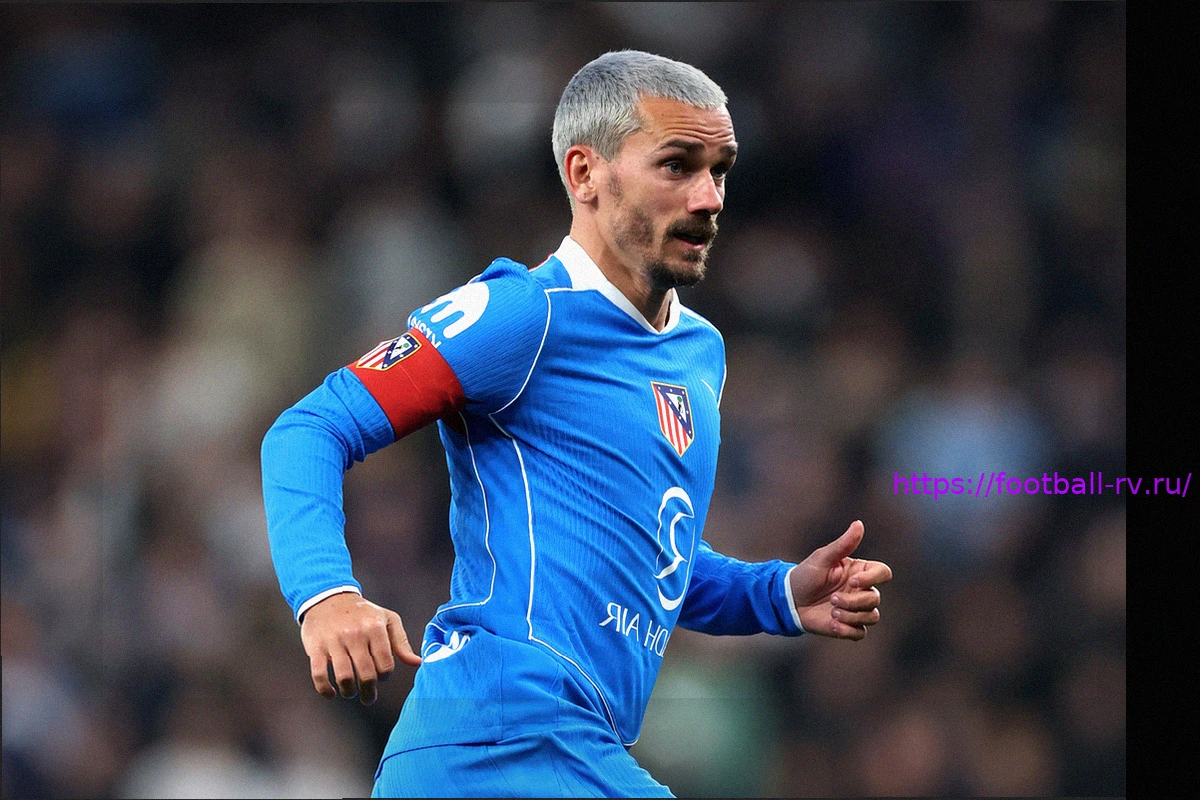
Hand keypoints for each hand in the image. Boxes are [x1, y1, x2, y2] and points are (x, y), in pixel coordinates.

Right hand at [300, 592, 421, 704]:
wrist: (328, 597)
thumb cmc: (362, 612)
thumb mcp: (387, 619)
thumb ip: (401, 642)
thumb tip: (417, 662)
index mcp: (375, 627)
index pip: (385, 664)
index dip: (384, 676)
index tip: (380, 677)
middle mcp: (355, 634)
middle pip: (366, 674)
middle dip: (369, 691)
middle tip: (368, 697)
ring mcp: (334, 641)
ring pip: (344, 677)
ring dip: (349, 692)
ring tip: (350, 693)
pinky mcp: (316, 647)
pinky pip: (319, 674)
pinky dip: (325, 689)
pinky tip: (331, 693)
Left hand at [790, 520, 892, 639]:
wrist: (788, 600)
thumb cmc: (806, 575)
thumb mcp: (822, 558)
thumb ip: (843, 544)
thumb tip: (859, 523)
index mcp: (859, 572)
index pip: (883, 573)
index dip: (872, 579)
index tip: (852, 582)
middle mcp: (861, 590)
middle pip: (876, 598)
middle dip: (854, 601)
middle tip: (832, 599)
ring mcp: (856, 609)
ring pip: (872, 616)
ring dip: (851, 616)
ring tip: (831, 612)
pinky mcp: (848, 626)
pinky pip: (860, 633)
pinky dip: (847, 630)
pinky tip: (832, 624)